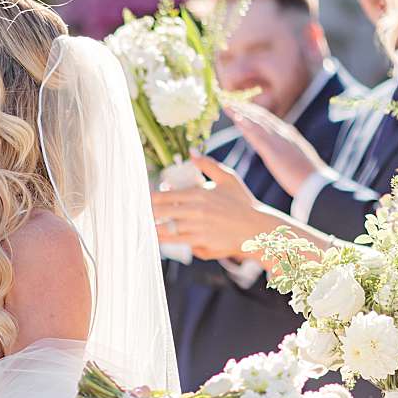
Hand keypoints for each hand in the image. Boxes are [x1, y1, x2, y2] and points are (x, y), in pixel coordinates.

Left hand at [151, 154, 277, 260]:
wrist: (257, 229)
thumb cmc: (242, 202)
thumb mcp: (228, 178)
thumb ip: (208, 165)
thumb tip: (192, 152)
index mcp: (198, 195)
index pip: (164, 197)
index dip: (150, 199)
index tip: (143, 199)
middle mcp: (195, 213)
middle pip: (160, 215)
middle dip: (148, 215)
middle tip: (140, 215)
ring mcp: (198, 231)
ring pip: (167, 232)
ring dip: (155, 230)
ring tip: (147, 228)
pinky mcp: (202, 245)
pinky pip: (181, 244)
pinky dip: (172, 242)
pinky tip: (164, 239)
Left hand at [223, 99, 333, 196]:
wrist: (316, 184)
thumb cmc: (307, 176)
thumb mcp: (297, 158)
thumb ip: (288, 150)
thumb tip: (283, 149)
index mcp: (289, 135)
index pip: (268, 120)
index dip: (254, 112)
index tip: (242, 105)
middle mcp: (283, 133)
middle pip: (260, 116)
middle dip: (245, 107)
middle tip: (229, 100)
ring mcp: (278, 140)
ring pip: (256, 121)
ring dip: (241, 112)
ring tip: (226, 104)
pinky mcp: (273, 150)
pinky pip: (256, 135)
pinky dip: (246, 125)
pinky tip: (235, 118)